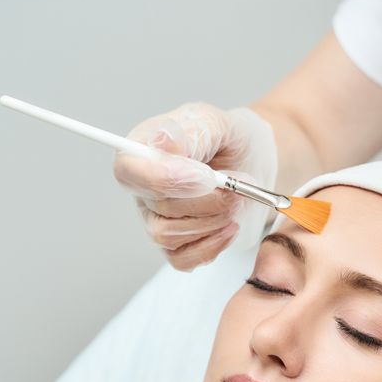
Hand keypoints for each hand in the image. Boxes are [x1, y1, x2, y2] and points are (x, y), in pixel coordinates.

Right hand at [113, 103, 277, 270]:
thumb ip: (191, 132)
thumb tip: (162, 143)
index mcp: (142, 149)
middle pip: (158, 207)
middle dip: (207, 200)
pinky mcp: (175, 244)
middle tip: (237, 186)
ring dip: (212, 221)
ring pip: (168, 236)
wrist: (254, 164)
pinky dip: (212, 245)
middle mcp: (143, 187)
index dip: (164, 179)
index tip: (206, 176)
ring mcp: (155, 218)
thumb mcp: (216, 122)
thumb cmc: (229, 140)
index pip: (128, 171)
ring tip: (236, 200)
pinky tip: (229, 226)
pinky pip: (181, 259)